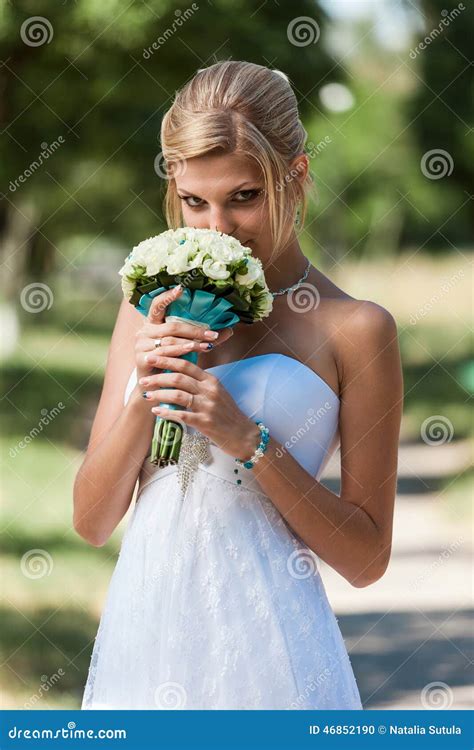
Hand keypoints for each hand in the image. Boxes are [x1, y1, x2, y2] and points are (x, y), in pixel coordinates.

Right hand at [134, 284, 233, 382]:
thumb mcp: (186, 346)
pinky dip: (180, 352)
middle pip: (172, 327)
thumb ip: (204, 338)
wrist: (154, 386)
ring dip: (191, 343)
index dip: (167, 296)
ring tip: (207, 346)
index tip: (181, 288)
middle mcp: (144, 331)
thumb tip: (230, 330)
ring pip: (170, 340)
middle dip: (195, 330)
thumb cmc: (171, 362)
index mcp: (152, 323)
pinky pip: (164, 353)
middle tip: (213, 334)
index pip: (157, 305)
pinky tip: (192, 352)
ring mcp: (141, 345)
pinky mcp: (141, 359)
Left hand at [138, 354, 260, 461]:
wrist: (244, 435)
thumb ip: (200, 383)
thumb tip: (177, 375)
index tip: (151, 358)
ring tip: (146, 395)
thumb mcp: (217, 393)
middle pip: (178, 377)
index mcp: (211, 380)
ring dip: (159, 394)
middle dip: (158, 377)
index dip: (166, 360)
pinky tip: (156, 412)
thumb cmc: (227, 414)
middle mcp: (209, 390)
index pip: (186, 364)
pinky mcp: (205, 423)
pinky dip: (166, 412)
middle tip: (143, 379)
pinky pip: (181, 415)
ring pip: (178, 394)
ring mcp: (208, 406)